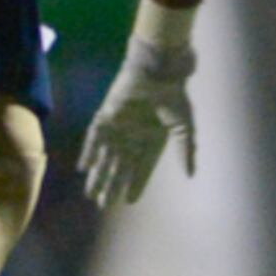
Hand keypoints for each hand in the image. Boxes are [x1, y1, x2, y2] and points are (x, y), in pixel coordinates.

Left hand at [78, 36, 198, 207]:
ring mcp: (118, 127)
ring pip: (105, 156)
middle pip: (120, 167)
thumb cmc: (173, 96)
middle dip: (112, 185)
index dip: (135, 185)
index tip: (128, 201)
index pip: (142, 168)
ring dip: (99, 175)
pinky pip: (95, 137)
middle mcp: (133, 137)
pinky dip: (89, 152)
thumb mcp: (184, 127)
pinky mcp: (106, 115)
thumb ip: (186, 150)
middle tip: (104, 204)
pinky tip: (85, 167)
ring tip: (91, 194)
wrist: (158, 70)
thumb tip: (191, 175)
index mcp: (152, 141)